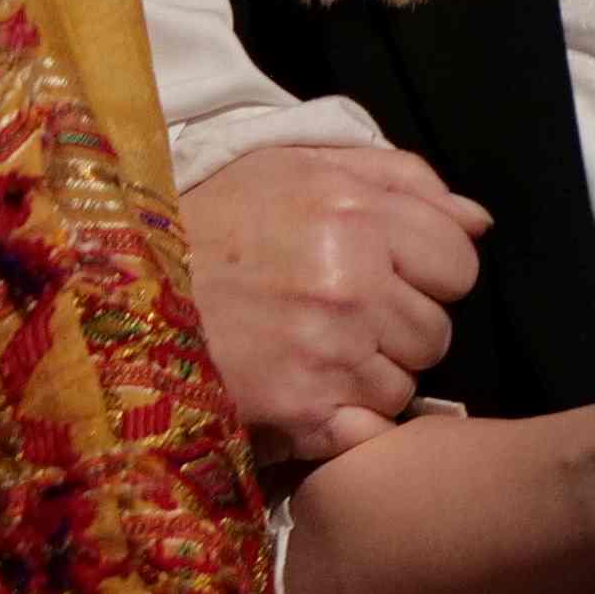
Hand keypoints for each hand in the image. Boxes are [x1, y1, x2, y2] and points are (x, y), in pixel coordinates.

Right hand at [185, 143, 492, 467]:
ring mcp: (327, 349)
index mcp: (353, 210)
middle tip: (335, 314)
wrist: (116, 286)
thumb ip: (396, 178)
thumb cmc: (210, 221)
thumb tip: (478, 220)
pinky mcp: (301, 407)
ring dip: (370, 375)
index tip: (379, 272)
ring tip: (309, 350)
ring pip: (405, 384)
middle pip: (437, 330)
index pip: (458, 262)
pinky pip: (369, 426)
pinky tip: (302, 390)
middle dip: (398, 328)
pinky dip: (343, 417)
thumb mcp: (292, 167)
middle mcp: (348, 278)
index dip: (425, 272)